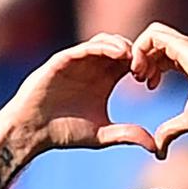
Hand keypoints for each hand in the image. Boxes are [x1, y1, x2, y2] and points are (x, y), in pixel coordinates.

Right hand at [7, 33, 155, 156]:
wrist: (32, 132)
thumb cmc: (64, 132)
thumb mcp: (102, 135)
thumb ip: (127, 135)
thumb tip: (155, 147)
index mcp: (104, 79)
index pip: (130, 62)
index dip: (144, 67)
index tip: (151, 82)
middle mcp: (92, 66)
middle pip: (121, 47)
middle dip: (136, 54)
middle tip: (145, 69)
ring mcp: (77, 61)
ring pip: (105, 41)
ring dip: (122, 45)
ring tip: (133, 58)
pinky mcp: (63, 60)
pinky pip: (86, 46)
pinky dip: (103, 46)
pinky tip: (119, 55)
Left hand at [130, 22, 187, 157]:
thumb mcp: (187, 121)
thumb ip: (171, 131)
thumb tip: (159, 152)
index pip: (162, 55)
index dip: (150, 67)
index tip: (147, 86)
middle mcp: (185, 50)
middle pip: (155, 44)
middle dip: (143, 59)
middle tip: (140, 79)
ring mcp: (183, 44)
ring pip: (151, 35)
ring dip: (140, 52)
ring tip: (139, 73)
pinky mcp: (180, 43)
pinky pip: (152, 36)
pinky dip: (141, 49)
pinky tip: (142, 69)